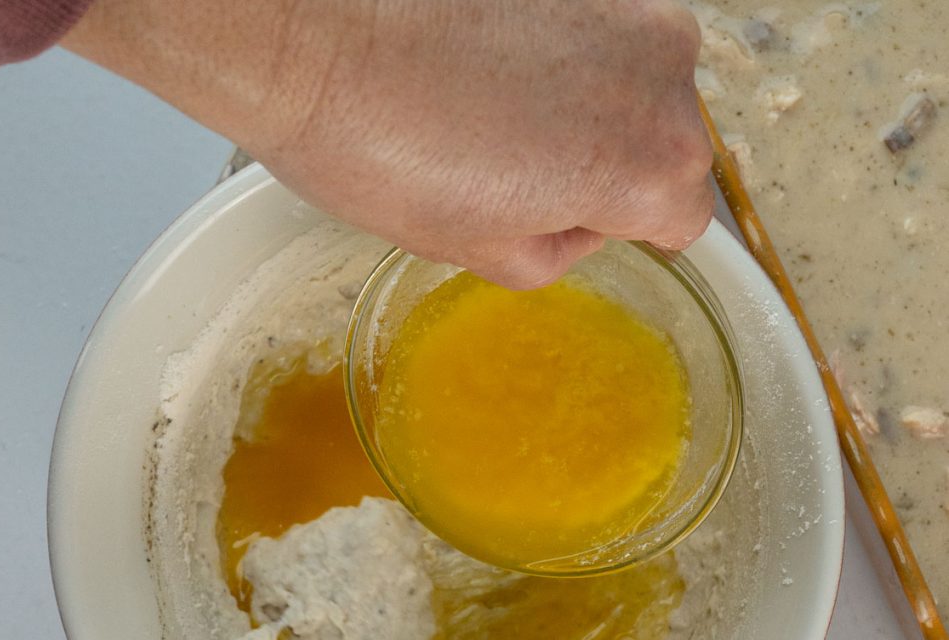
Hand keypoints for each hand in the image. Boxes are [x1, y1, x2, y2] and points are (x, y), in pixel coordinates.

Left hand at [64, 0, 713, 287]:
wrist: (316, 37)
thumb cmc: (389, 155)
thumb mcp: (484, 252)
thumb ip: (561, 250)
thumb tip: (575, 218)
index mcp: (649, 166)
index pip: (686, 220)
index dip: (629, 233)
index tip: (580, 224)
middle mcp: (665, 72)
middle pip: (667, 144)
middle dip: (607, 168)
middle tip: (517, 176)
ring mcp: (625, 3)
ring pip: (634, 81)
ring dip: (586, 105)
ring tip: (495, 116)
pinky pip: (596, 32)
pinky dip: (560, 54)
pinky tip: (490, 66)